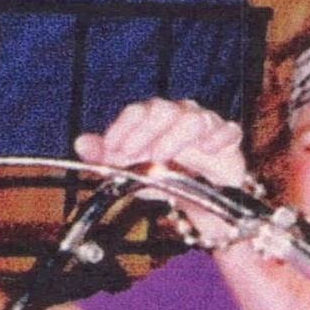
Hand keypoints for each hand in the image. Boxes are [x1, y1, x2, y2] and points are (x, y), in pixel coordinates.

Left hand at [75, 98, 252, 246]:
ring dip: (174, 137)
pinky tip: (208, 150)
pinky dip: (219, 137)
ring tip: (161, 157)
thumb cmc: (165, 178)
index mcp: (154, 119)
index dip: (123, 128)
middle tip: (133, 155)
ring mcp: (205, 125)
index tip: (111, 149)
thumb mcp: (131, 172)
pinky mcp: (228, 139)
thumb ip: (106, 158)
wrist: (200, 199)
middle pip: (163, 110)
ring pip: (193, 118)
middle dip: (145, 132)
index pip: (138, 111)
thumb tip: (80, 143)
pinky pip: (228, 130)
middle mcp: (179, 116)